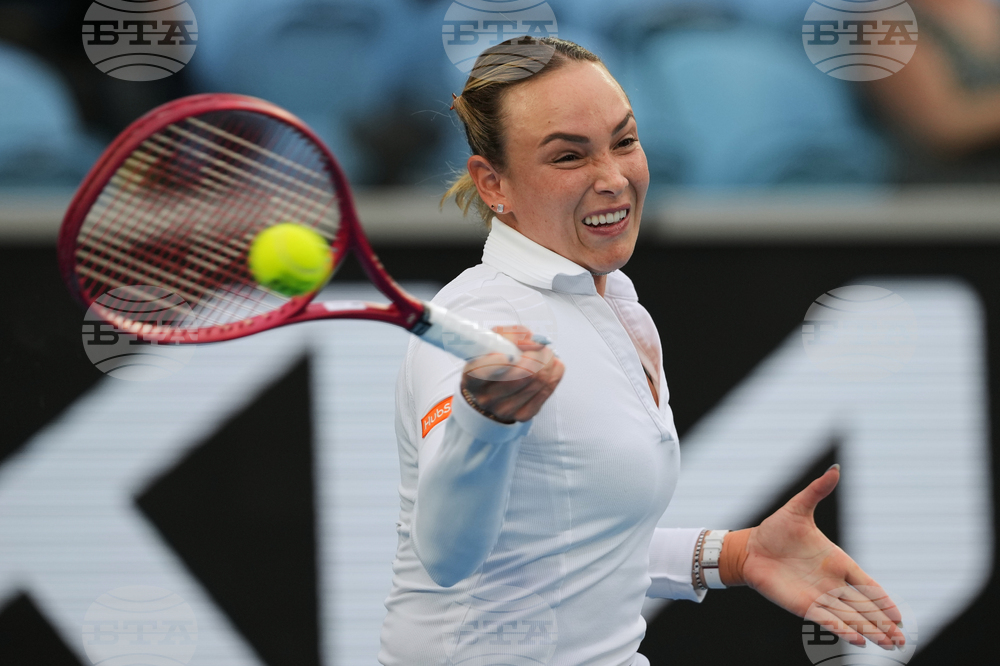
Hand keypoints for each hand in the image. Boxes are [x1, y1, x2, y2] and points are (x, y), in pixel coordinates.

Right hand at [461, 326, 563, 422]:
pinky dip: (555, 374)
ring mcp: (504, 409)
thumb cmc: (495, 358)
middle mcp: (486, 397)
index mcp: (472, 378)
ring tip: (547, 354)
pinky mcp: (522, 415)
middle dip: (538, 354)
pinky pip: (547, 391)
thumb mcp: (496, 340)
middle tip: (541, 347)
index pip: (482, 372)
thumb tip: (535, 342)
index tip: (508, 354)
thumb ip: (513, 335)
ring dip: (549, 362)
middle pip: (522, 374)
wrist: (494, 388)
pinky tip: (553, 366)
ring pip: (538, 381)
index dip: (496, 362)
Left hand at [731, 466, 905, 649]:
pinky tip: (857, 640)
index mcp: (837, 561)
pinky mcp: (802, 605)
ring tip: (889, 646)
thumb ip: (817, 492)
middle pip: (864, 607)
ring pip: (850, 617)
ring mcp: (818, 596)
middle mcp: (832, 582)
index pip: (867, 584)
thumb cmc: (775, 530)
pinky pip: (826, 620)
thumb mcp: (798, 508)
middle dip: (883, 623)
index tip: (900, 615)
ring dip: (869, 631)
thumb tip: (835, 470)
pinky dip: (842, 630)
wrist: (750, 548)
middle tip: (902, 640)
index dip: (883, 599)